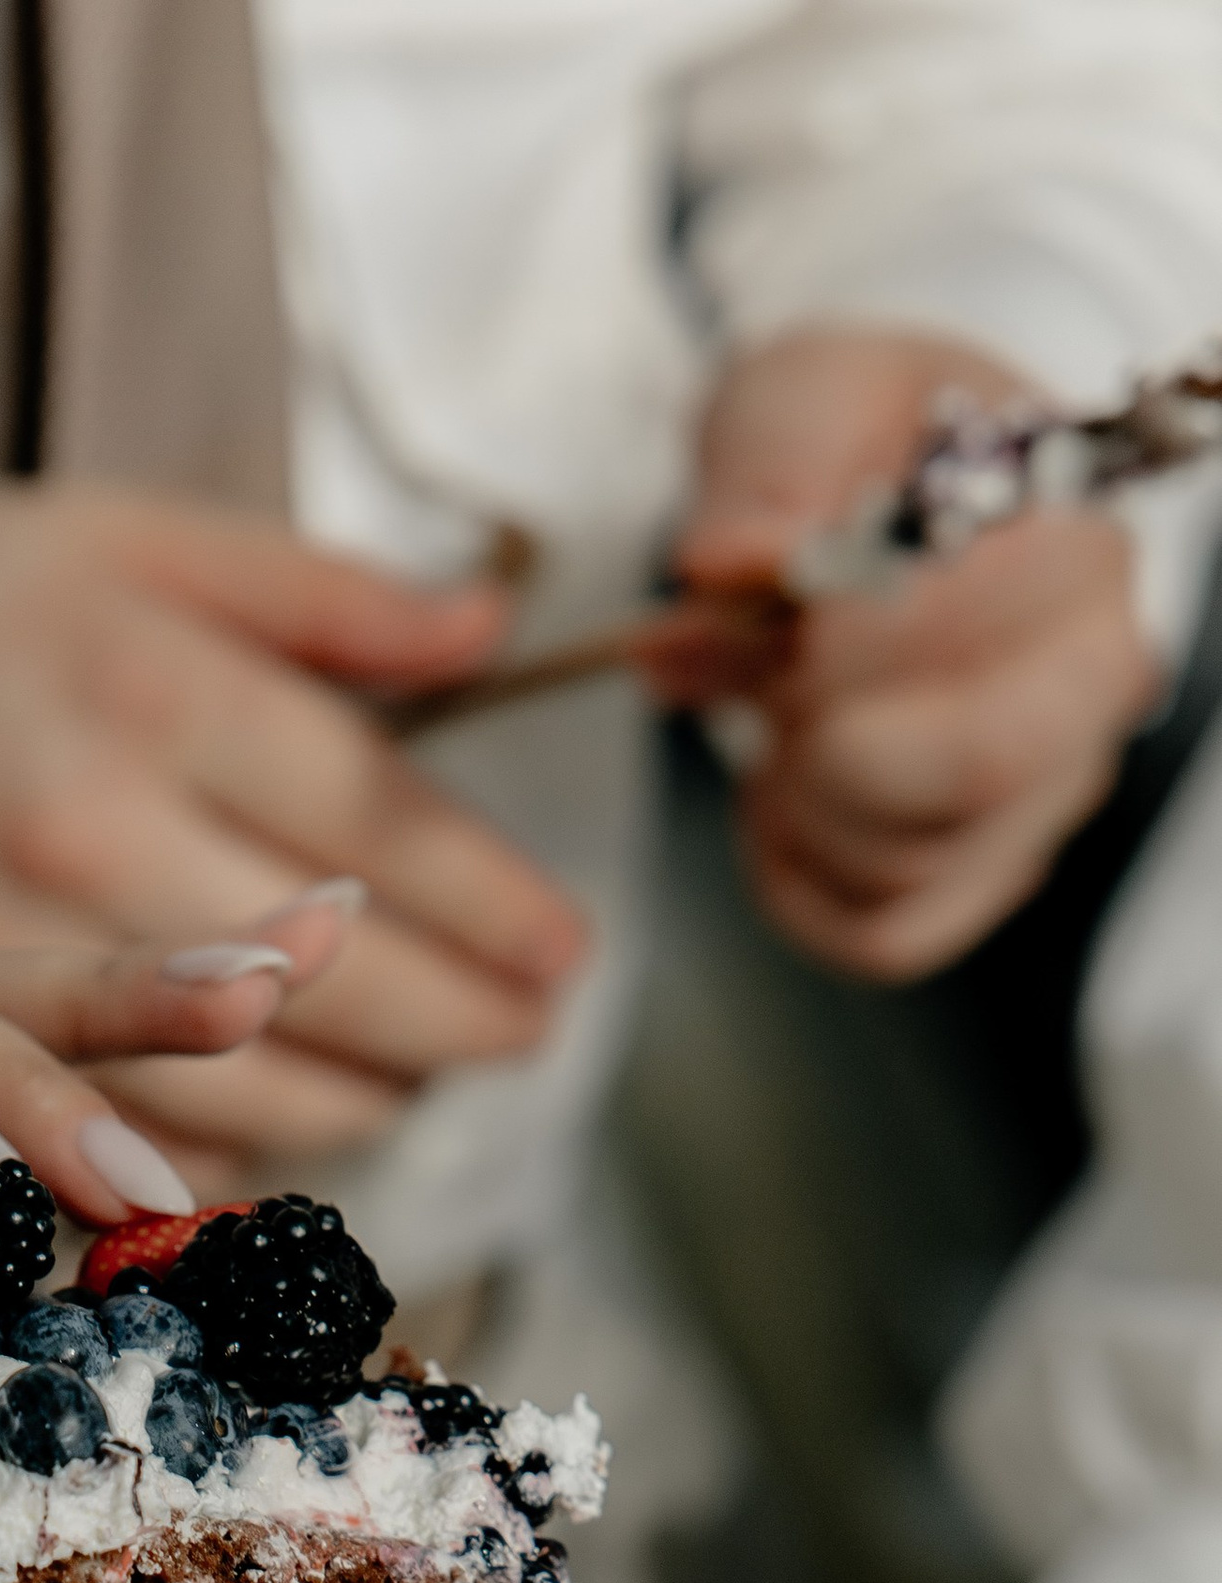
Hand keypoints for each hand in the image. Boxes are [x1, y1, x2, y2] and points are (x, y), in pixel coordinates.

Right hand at [0, 485, 592, 1184]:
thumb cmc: (9, 612)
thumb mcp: (158, 544)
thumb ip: (328, 596)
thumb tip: (489, 627)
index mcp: (146, 690)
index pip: (365, 822)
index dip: (485, 901)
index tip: (565, 952)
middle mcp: (74, 825)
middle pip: (311, 971)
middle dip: (445, 1019)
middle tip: (524, 1033)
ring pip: (228, 1076)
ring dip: (346, 1096)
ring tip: (419, 1081)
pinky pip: (106, 1126)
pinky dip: (211, 1146)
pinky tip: (274, 1128)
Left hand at [675, 328, 1159, 978]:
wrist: (882, 493)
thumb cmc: (863, 446)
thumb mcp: (804, 400)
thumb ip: (770, 469)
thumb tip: (732, 563)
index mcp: (1076, 547)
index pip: (959, 634)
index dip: (827, 638)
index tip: (778, 602)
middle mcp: (1096, 678)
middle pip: (972, 773)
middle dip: (828, 739)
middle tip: (778, 678)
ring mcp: (1052, 789)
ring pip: (910, 866)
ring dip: (799, 808)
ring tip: (777, 723)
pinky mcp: (991, 870)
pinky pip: (885, 936)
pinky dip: (801, 890)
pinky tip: (783, 807)